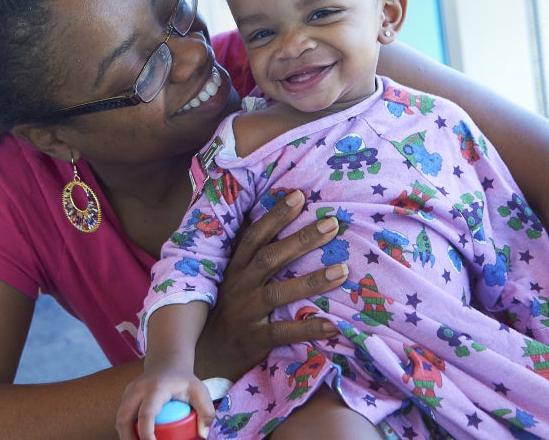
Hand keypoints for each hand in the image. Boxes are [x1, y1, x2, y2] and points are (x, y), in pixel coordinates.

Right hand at [116, 368, 213, 439]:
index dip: (146, 434)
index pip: (147, 414)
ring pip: (120, 418)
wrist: (167, 363)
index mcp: (156, 388)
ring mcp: (129, 392)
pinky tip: (136, 438)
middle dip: (128, 438)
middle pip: (124, 418)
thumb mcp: (200, 391)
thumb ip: (206, 411)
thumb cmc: (183, 380)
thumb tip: (203, 434)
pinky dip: (126, 430)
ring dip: (125, 436)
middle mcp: (138, 389)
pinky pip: (121, 417)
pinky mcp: (125, 397)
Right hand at [194, 190, 347, 379]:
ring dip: (312, 280)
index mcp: (236, 268)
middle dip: (301, 239)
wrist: (206, 354)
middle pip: (270, 257)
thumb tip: (272, 220)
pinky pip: (283, 332)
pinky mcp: (254, 339)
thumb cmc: (228, 310)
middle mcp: (240, 286)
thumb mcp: (234, 279)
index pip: (255, 235)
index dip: (275, 215)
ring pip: (279, 292)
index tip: (299, 195)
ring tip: (342, 270)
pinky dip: (308, 328)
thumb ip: (253, 256)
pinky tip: (333, 325)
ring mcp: (246, 312)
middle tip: (332, 224)